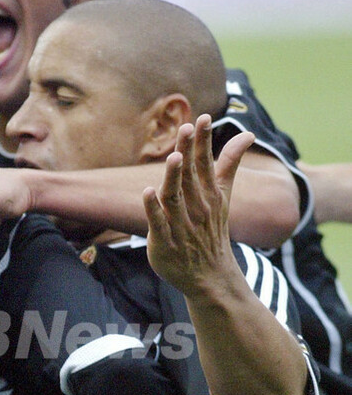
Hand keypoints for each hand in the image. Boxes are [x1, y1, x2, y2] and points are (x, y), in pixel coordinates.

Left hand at [142, 114, 254, 295]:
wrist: (210, 275)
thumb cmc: (211, 230)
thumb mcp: (223, 196)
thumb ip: (229, 164)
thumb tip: (247, 134)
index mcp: (210, 194)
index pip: (206, 163)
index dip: (203, 141)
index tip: (203, 118)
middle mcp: (197, 208)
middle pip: (190, 176)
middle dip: (188, 152)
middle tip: (187, 128)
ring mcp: (181, 226)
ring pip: (175, 198)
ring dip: (174, 178)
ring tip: (174, 157)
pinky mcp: (164, 243)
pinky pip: (158, 223)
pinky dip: (153, 208)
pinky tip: (147, 192)